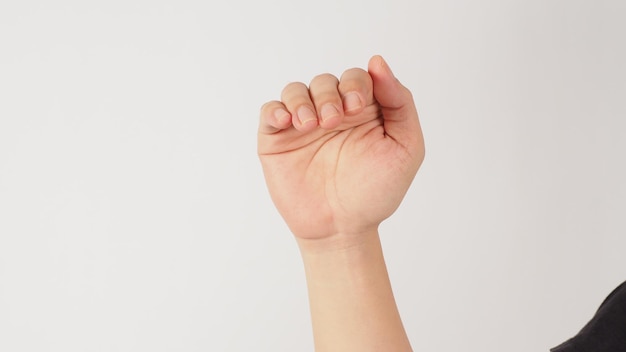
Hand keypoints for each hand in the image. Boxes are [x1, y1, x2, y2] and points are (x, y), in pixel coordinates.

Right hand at [258, 55, 423, 242]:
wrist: (343, 229)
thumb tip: (378, 62)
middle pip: (326, 81)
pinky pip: (270, 112)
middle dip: (330, 95)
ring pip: (296, 90)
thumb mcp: (405, 147)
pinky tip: (288, 123)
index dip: (356, 83)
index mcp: (363, 112)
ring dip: (303, 101)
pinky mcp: (277, 141)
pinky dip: (276, 110)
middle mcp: (331, 114)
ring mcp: (303, 126)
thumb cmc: (376, 191)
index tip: (357, 107)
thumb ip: (400, 103)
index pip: (357, 77)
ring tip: (311, 125)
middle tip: (333, 121)